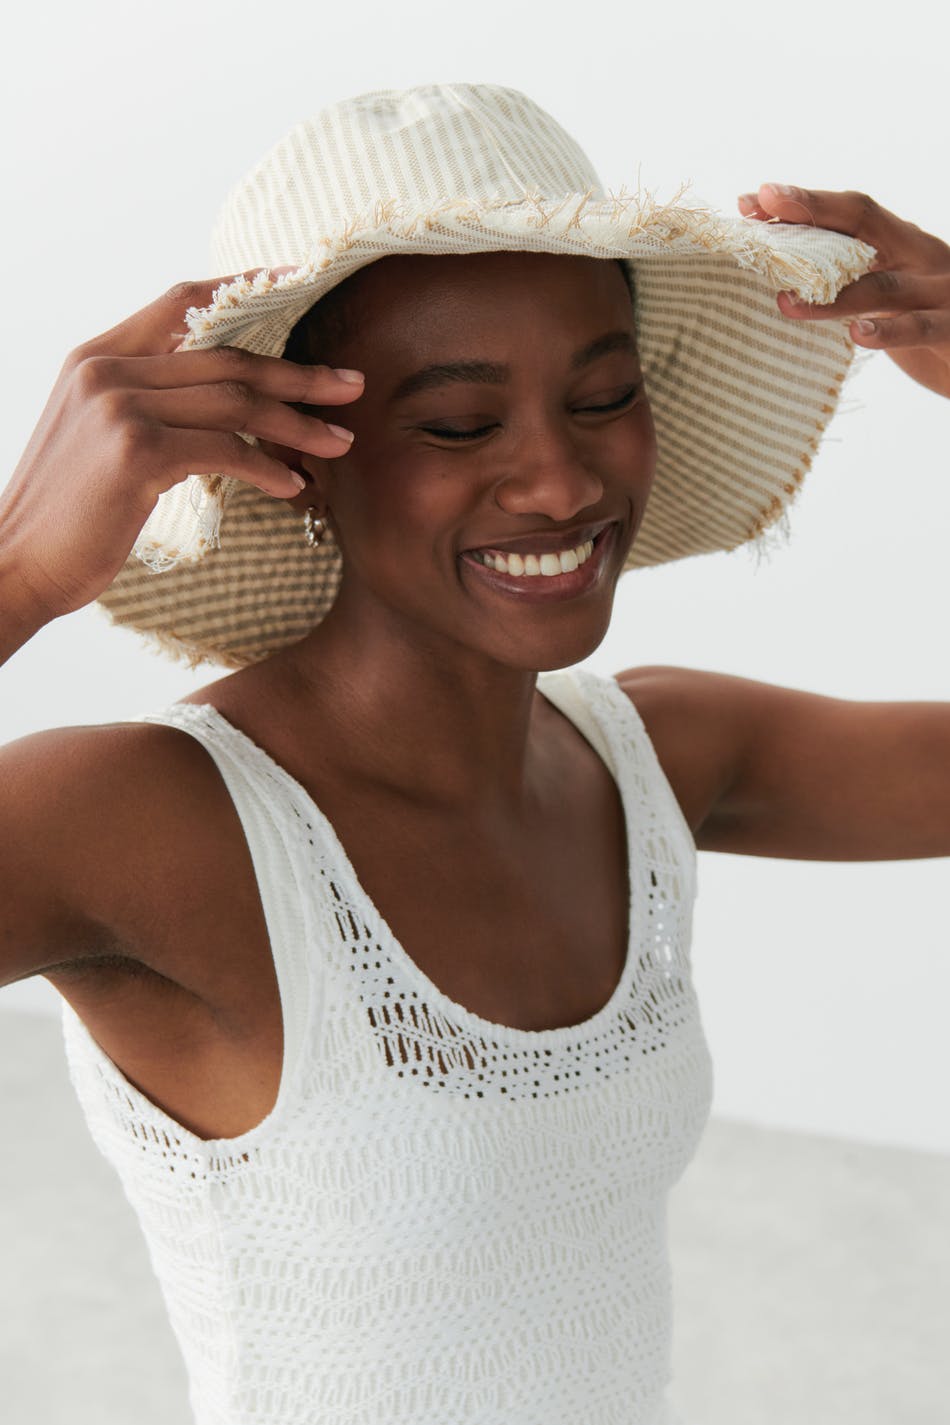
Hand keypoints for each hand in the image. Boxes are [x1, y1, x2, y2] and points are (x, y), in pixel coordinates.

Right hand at [0, 272, 363, 623]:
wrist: (16, 562)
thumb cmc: (68, 515)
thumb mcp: (98, 439)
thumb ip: (148, 405)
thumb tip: (224, 407)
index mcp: (98, 357)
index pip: (183, 302)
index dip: (247, 287)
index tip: (303, 285)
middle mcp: (106, 370)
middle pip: (226, 358)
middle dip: (297, 374)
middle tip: (351, 386)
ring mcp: (119, 408)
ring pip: (234, 403)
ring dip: (296, 425)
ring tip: (340, 442)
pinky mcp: (136, 452)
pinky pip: (224, 451)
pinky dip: (266, 468)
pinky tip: (293, 486)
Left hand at [738, 185, 949, 398]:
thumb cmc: (926, 323)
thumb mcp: (888, 292)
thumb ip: (848, 278)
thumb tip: (781, 275)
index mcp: (901, 243)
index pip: (850, 213)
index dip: (803, 204)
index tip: (751, 201)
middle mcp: (920, 256)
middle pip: (864, 224)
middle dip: (811, 212)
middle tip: (763, 204)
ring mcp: (940, 291)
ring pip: (882, 285)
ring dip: (829, 295)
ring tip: (785, 301)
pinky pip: (920, 328)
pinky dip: (889, 332)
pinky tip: (858, 333)